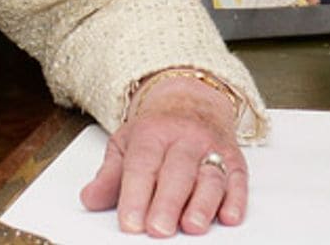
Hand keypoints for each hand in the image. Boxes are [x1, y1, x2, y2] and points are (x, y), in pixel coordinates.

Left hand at [81, 77, 247, 235]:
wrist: (191, 99)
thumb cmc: (156, 129)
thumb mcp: (125, 142)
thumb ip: (109, 174)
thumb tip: (90, 199)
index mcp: (153, 132)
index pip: (143, 164)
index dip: (135, 195)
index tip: (130, 223)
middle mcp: (185, 138)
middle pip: (177, 172)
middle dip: (168, 203)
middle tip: (158, 230)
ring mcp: (212, 148)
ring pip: (210, 177)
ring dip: (203, 204)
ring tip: (192, 227)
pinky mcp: (235, 161)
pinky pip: (238, 180)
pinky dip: (236, 200)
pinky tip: (229, 216)